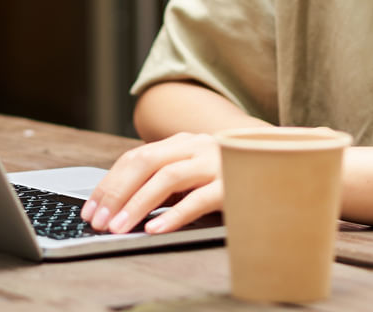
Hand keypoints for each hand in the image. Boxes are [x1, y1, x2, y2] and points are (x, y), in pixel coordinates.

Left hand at [81, 132, 222, 234]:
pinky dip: (175, 215)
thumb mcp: (195, 176)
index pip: (137, 157)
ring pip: (169, 177)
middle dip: (117, 192)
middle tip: (98, 221)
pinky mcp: (234, 183)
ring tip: (120, 228)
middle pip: (147, 161)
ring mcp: (217, 162)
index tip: (90, 209)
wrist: (282, 169)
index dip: (110, 183)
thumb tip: (120, 208)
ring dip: (139, 204)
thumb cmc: (229, 180)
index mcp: (184, 143)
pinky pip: (200, 198)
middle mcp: (198, 146)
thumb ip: (166, 183)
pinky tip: (156, 229)